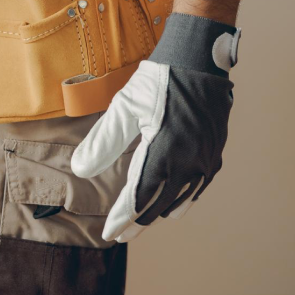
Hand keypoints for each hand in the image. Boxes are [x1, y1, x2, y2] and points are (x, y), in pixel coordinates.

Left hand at [71, 12, 240, 242]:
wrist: (197, 60)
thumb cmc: (156, 81)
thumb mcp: (123, 108)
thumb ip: (102, 142)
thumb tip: (79, 170)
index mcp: (164, 152)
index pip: (138, 198)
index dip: (122, 218)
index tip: (108, 234)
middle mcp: (188, 161)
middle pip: (158, 205)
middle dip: (136, 222)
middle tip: (118, 234)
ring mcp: (205, 159)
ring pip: (180, 199)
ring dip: (158, 212)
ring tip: (139, 222)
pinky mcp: (214, 153)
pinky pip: (198, 187)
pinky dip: (182, 200)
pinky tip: (172, 205)